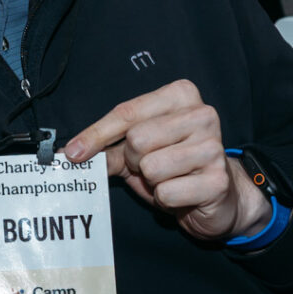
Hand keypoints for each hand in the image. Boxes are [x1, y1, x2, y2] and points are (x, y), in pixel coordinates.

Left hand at [65, 80, 267, 241]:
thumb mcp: (140, 150)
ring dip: (151, 181)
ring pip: (151, 167)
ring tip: (168, 178)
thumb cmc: (175, 166)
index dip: (96, 135)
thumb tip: (73, 153)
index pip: (126, 113)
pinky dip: (165, 199)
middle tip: (150, 166)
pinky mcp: (218, 180)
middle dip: (133, 160)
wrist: (220, 196)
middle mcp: (202, 114)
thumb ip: (111, 146)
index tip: (72, 152)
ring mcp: (213, 147)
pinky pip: (166, 192)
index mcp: (182, 95)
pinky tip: (182, 193)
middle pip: (137, 139)